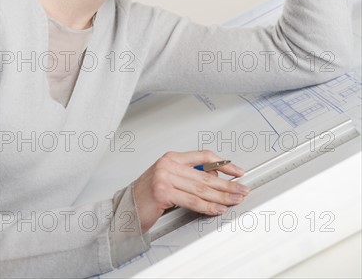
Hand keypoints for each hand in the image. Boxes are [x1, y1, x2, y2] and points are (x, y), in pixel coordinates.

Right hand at [133, 150, 248, 232]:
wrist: (125, 211)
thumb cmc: (147, 197)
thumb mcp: (170, 181)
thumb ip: (189, 178)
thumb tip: (215, 179)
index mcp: (171, 158)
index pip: (204, 156)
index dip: (223, 164)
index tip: (237, 171)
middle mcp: (168, 165)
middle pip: (205, 175)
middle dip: (227, 184)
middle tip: (242, 189)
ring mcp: (164, 177)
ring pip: (201, 189)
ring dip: (221, 196)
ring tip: (235, 200)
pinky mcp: (163, 192)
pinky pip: (192, 201)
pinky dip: (208, 206)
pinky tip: (218, 208)